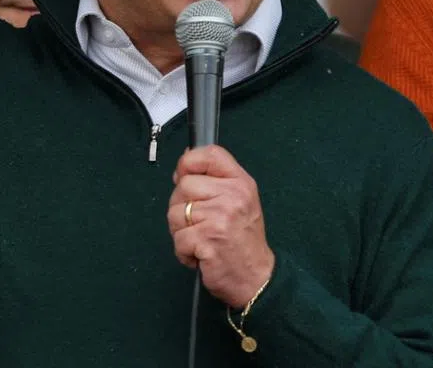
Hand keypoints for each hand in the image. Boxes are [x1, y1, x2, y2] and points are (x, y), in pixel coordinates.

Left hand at [167, 145, 274, 308]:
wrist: (256, 278)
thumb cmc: (243, 240)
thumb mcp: (239, 201)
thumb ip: (214, 182)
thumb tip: (182, 167)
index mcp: (241, 182)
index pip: (209, 154)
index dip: (189, 162)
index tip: (184, 176)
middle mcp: (233, 196)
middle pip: (184, 185)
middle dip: (182, 207)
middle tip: (200, 223)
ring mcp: (220, 217)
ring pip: (176, 212)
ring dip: (182, 231)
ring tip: (202, 239)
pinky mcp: (207, 240)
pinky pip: (178, 238)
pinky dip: (184, 251)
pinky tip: (201, 254)